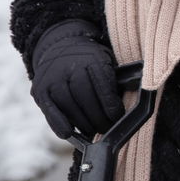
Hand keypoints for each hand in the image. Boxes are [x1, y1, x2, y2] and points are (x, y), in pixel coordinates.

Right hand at [29, 20, 120, 139]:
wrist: (60, 47)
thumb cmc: (90, 61)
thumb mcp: (107, 61)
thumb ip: (118, 78)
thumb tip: (139, 94)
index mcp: (91, 58)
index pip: (102, 84)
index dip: (110, 104)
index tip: (117, 117)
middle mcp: (69, 66)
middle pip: (85, 98)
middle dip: (98, 117)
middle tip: (107, 129)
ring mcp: (52, 78)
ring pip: (69, 106)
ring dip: (83, 123)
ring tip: (93, 130)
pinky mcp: (40, 90)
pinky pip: (50, 111)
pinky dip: (59, 124)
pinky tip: (69, 133)